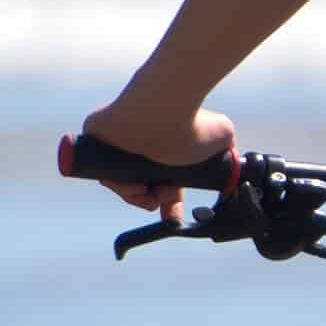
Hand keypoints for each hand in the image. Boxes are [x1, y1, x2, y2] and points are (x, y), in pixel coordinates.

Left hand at [61, 98, 236, 211]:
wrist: (166, 107)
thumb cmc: (193, 122)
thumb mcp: (222, 137)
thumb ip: (227, 153)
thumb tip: (231, 166)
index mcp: (162, 147)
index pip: (158, 181)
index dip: (166, 202)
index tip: (172, 218)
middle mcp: (138, 145)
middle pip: (138, 186)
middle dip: (152, 201)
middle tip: (165, 201)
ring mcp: (114, 142)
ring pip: (120, 182)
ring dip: (137, 196)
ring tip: (151, 192)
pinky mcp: (94, 136)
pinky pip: (100, 170)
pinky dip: (117, 184)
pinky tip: (134, 185)